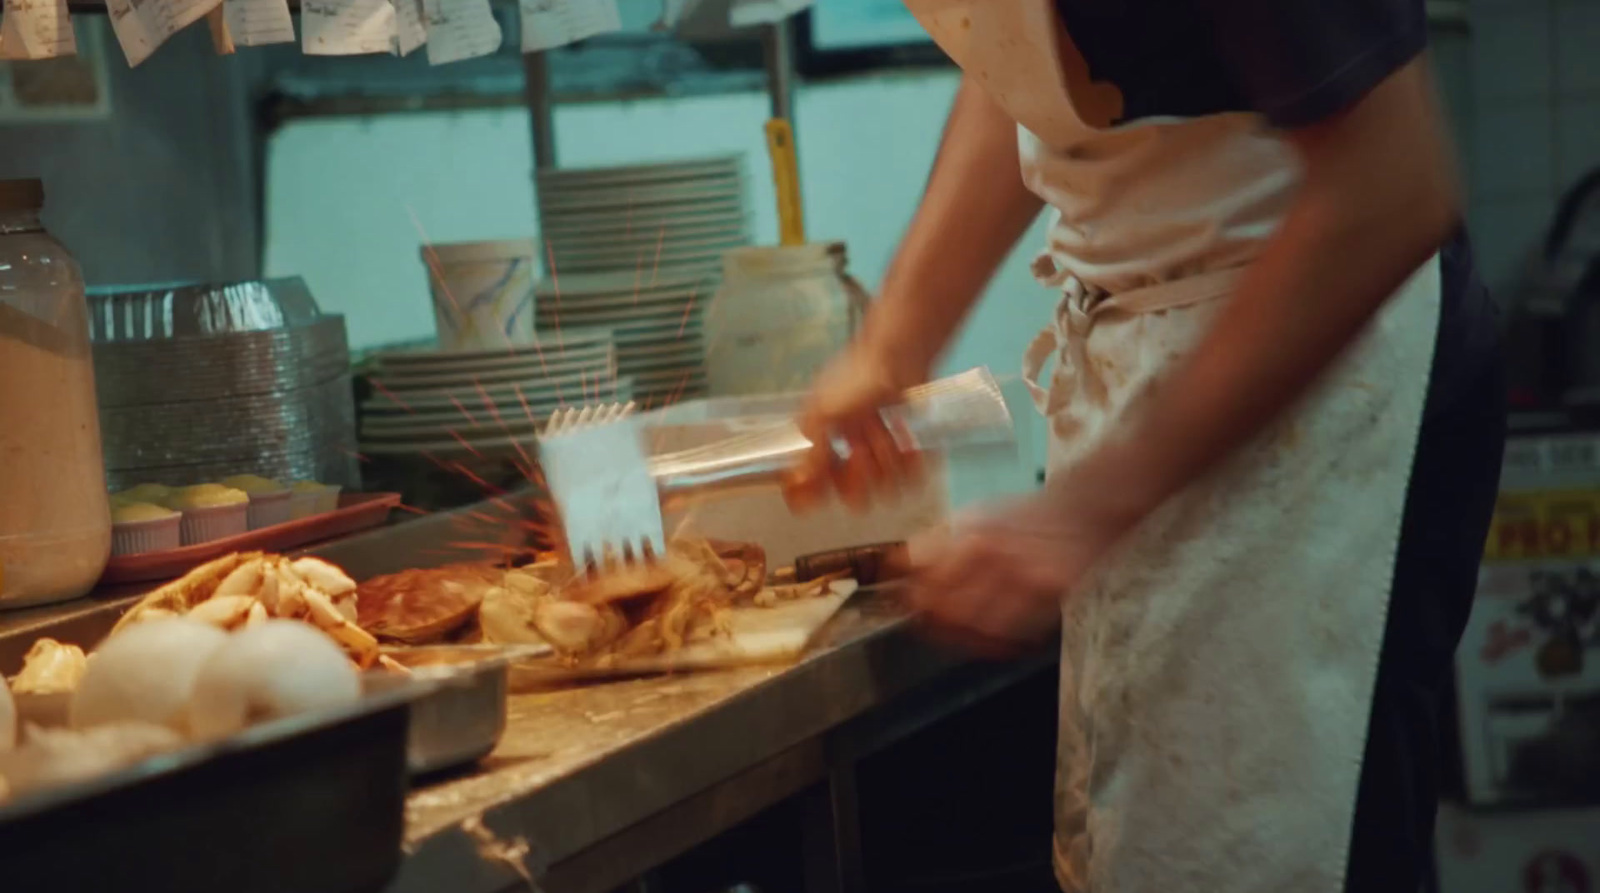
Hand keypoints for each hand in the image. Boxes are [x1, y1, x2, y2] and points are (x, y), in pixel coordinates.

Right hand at [784, 339, 928, 513]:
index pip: (807, 483)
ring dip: (886, 458)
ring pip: (881, 486)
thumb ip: (811, 453)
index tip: (814, 504)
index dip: (811, 496)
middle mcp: (843, 450)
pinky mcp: (903, 451)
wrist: (898, 356)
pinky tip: (910, 444)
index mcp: (817, 439)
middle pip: (850, 494)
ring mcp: (874, 452)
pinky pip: (908, 477)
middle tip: (862, 450)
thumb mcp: (826, 414)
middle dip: (860, 473)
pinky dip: (912, 462)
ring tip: (888, 432)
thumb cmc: (855, 379)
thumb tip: (793, 484)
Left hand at [902, 492, 1126, 657]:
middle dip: (931, 622)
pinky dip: (999, 643)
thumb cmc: (1022, 515)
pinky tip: (993, 642)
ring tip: (960, 639)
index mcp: (967, 532)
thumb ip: (939, 543)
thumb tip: (899, 569)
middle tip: (930, 629)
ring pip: (977, 625)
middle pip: (944, 605)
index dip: (907, 594)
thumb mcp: (974, 515)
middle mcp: (990, 552)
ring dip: (964, 639)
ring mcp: (1021, 575)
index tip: (903, 605)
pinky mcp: (1049, 593)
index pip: (921, 572)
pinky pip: (1016, 630)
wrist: (1080, 508)